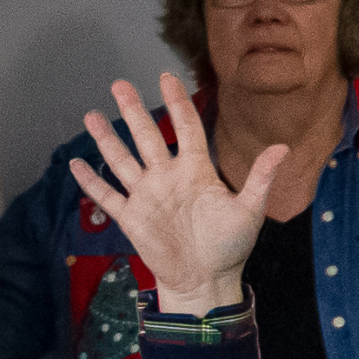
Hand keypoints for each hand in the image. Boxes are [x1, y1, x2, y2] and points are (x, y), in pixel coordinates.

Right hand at [61, 74, 299, 312]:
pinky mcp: (131, 217)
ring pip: (122, 160)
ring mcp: (147, 195)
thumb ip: (260, 178)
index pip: (185, 129)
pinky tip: (76, 163)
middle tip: (120, 84)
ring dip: (107, 139)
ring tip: (92, 115)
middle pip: (147, 137)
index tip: (166, 78)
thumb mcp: (249, 210)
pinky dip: (92, 181)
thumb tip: (282, 147)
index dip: (176, 104)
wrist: (206, 280)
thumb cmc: (230, 246)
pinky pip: (107, 195)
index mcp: (197, 171)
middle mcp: (168, 177)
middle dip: (133, 111)